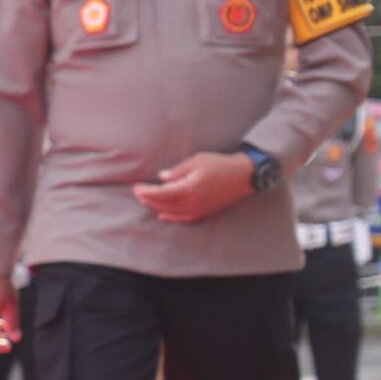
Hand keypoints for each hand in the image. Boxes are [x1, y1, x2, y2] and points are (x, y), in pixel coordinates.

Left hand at [133, 150, 256, 222]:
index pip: (159, 194)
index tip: (136, 187)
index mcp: (188, 189)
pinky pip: (183, 218)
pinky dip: (171, 217)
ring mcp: (198, 209)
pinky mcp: (204, 212)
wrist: (244, 175)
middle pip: (162, 204)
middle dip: (147, 198)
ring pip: (171, 212)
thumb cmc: (221, 165)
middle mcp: (191, 203)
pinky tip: (162, 214)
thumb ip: (177, 171)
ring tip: (146, 200)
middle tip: (137, 191)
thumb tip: (162, 178)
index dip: (145, 191)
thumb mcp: (197, 161)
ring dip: (156, 206)